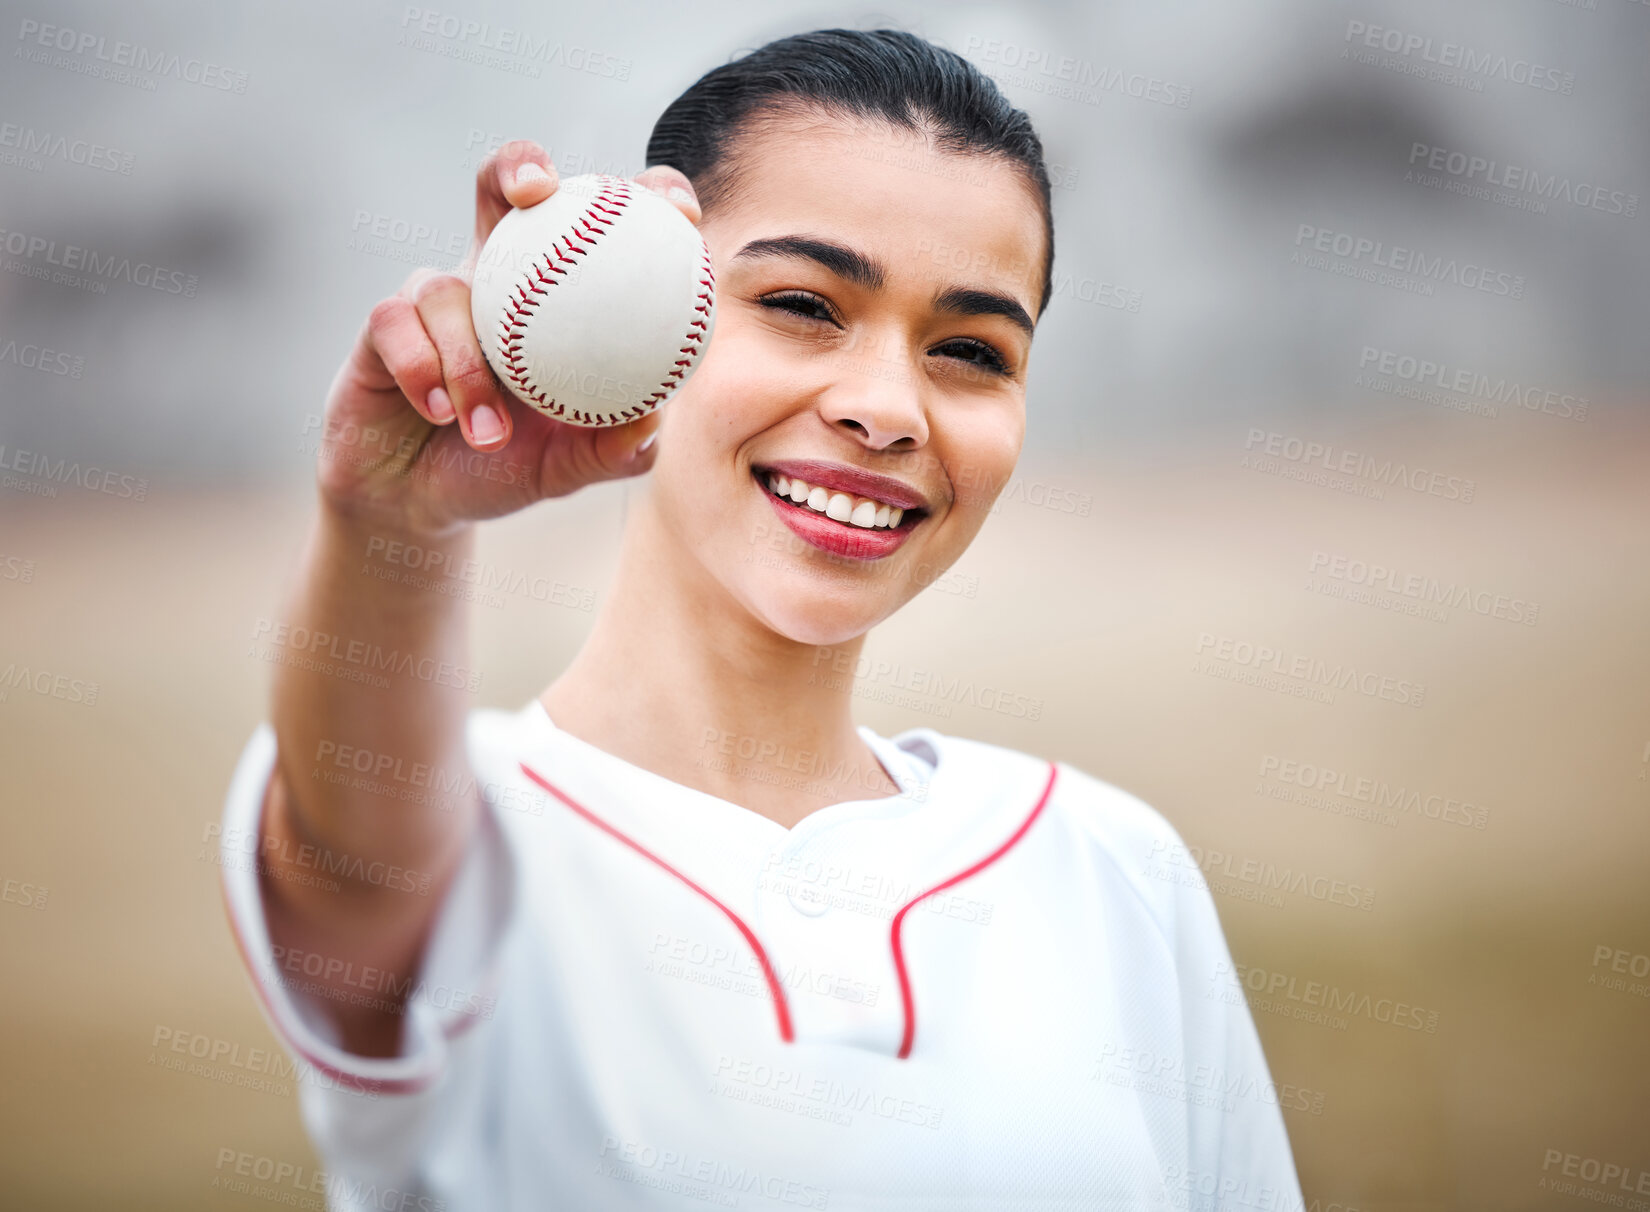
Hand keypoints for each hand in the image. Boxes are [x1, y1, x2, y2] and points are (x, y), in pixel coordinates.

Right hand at [315, 139, 702, 535]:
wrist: (421, 501)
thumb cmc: (506, 467)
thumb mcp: (569, 467)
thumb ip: (613, 449)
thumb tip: (653, 421)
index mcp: (557, 294)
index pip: (600, 223)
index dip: (643, 195)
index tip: (679, 212)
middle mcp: (496, 277)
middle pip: (502, 186)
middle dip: (519, 164)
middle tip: (539, 191)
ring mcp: (437, 295)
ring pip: (449, 289)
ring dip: (470, 365)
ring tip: (489, 431)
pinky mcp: (383, 323)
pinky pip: (398, 326)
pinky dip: (425, 371)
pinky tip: (443, 412)